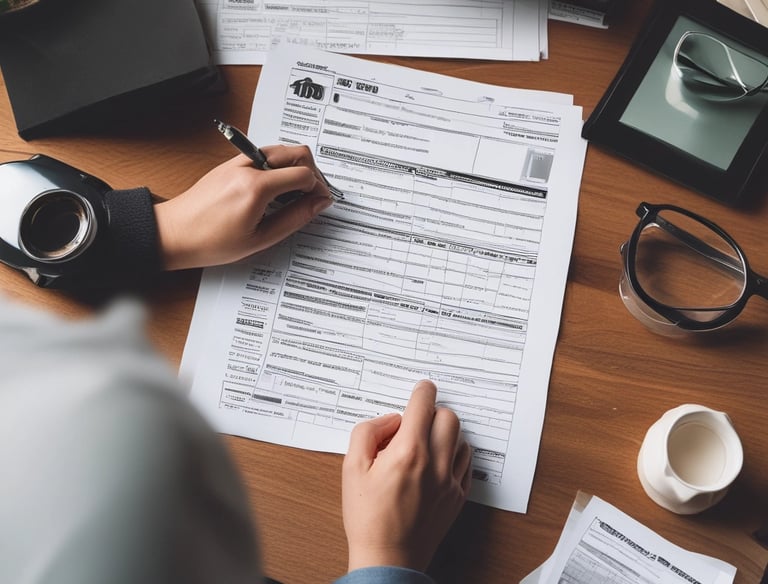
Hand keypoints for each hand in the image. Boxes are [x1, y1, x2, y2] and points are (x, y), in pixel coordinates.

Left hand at [154, 146, 333, 269]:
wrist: (174, 234)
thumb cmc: (210, 242)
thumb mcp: (260, 238)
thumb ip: (294, 218)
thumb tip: (318, 204)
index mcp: (255, 188)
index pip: (303, 174)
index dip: (319, 188)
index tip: (321, 201)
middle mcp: (247, 167)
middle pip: (296, 152)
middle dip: (312, 171)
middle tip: (314, 194)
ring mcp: (238, 161)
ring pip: (282, 150)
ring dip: (296, 167)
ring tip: (296, 194)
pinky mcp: (231, 162)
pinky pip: (265, 155)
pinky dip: (279, 167)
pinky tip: (278, 190)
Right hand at [341, 380, 471, 572]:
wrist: (388, 558)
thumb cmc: (367, 516)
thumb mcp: (351, 467)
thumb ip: (368, 432)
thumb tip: (391, 420)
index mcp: (408, 451)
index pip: (424, 404)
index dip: (422, 390)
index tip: (422, 388)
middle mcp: (434, 463)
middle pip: (449, 417)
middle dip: (434, 412)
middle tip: (417, 423)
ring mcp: (450, 481)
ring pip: (461, 439)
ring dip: (445, 434)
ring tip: (425, 446)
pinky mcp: (458, 496)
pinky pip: (466, 463)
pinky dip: (454, 455)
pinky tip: (436, 464)